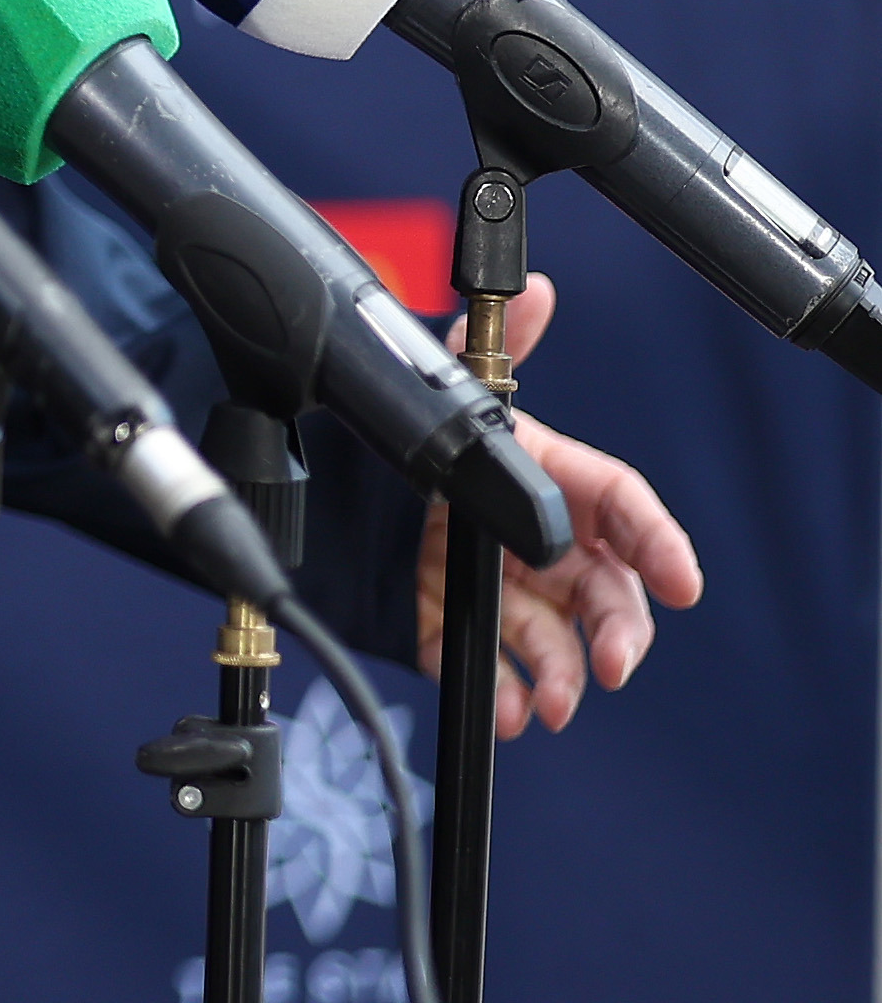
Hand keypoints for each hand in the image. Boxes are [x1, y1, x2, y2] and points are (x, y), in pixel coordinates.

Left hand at [412, 271, 705, 736]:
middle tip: (614, 664)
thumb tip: (535, 292)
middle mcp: (529, 536)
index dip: (658, 543)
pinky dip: (497, 690)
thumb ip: (493, 343)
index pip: (621, 507)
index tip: (682, 583)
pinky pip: (479, 660)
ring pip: (549, 637)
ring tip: (554, 704)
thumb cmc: (403, 422)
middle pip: (600, 588)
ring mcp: (491, 579)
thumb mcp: (445, 382)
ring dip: (562, 676)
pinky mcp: (445, 615)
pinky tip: (503, 710)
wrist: (320, 467)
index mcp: (545, 478)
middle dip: (619, 631)